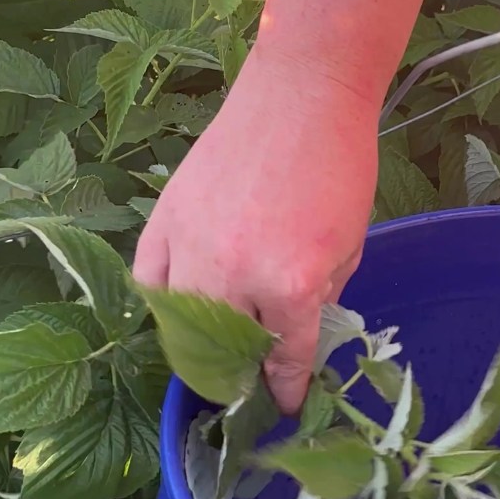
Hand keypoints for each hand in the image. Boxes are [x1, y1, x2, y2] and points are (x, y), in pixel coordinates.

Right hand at [133, 46, 378, 414]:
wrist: (303, 93)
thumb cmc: (340, 167)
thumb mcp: (349, 247)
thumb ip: (320, 301)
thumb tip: (298, 338)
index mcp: (291, 285)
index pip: (283, 360)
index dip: (286, 391)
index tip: (284, 405)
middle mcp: (235, 276)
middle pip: (226, 355)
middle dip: (240, 382)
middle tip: (246, 387)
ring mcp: (193, 247)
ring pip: (182, 327)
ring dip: (197, 352)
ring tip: (211, 359)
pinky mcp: (166, 219)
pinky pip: (150, 282)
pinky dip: (161, 306)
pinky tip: (178, 313)